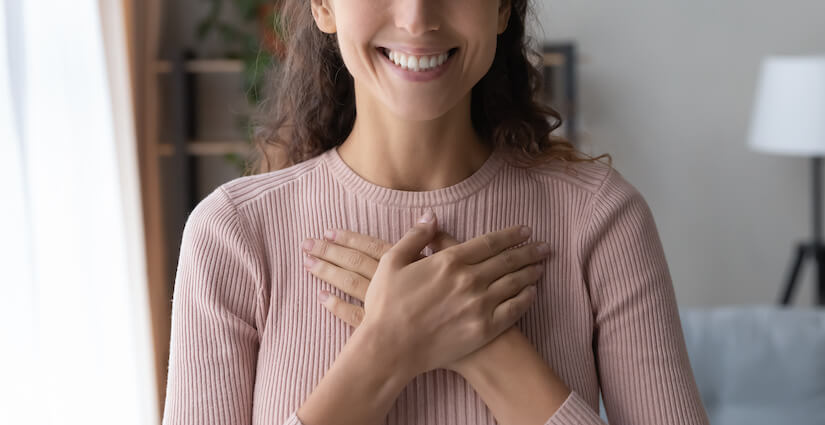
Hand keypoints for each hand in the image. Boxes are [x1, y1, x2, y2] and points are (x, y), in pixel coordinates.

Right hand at [300, 211, 550, 374]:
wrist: (390, 348)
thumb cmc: (386, 305)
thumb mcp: (392, 262)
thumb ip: (415, 237)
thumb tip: (431, 216)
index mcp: (449, 261)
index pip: (489, 242)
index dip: (510, 235)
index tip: (525, 231)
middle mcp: (470, 280)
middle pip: (507, 261)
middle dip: (528, 251)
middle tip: (544, 246)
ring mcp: (479, 305)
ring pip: (514, 283)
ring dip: (530, 272)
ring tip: (542, 266)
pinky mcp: (484, 329)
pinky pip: (513, 310)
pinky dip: (526, 299)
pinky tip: (532, 293)